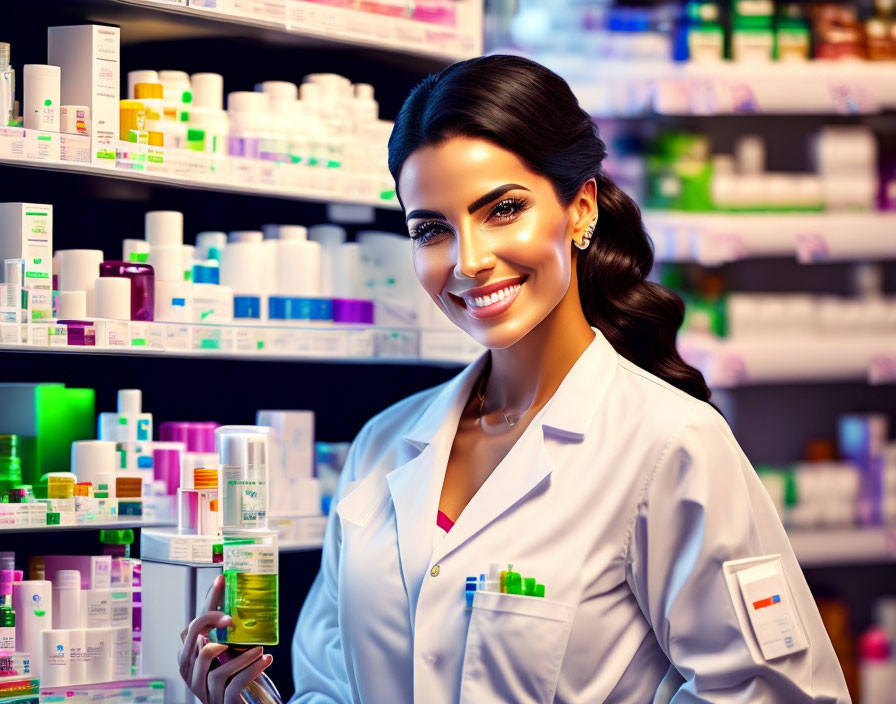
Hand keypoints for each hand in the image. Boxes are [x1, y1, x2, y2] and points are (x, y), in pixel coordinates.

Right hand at [177, 574, 273, 703]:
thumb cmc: (235, 680)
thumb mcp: (229, 656)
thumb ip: (226, 637)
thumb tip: (240, 604)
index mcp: (190, 658)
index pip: (193, 624)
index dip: (206, 602)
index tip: (221, 580)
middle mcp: (191, 672)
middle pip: (193, 635)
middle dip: (211, 619)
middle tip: (233, 618)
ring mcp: (203, 689)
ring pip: (209, 657)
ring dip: (238, 650)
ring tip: (258, 648)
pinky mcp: (221, 702)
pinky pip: (232, 682)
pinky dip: (252, 669)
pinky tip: (266, 660)